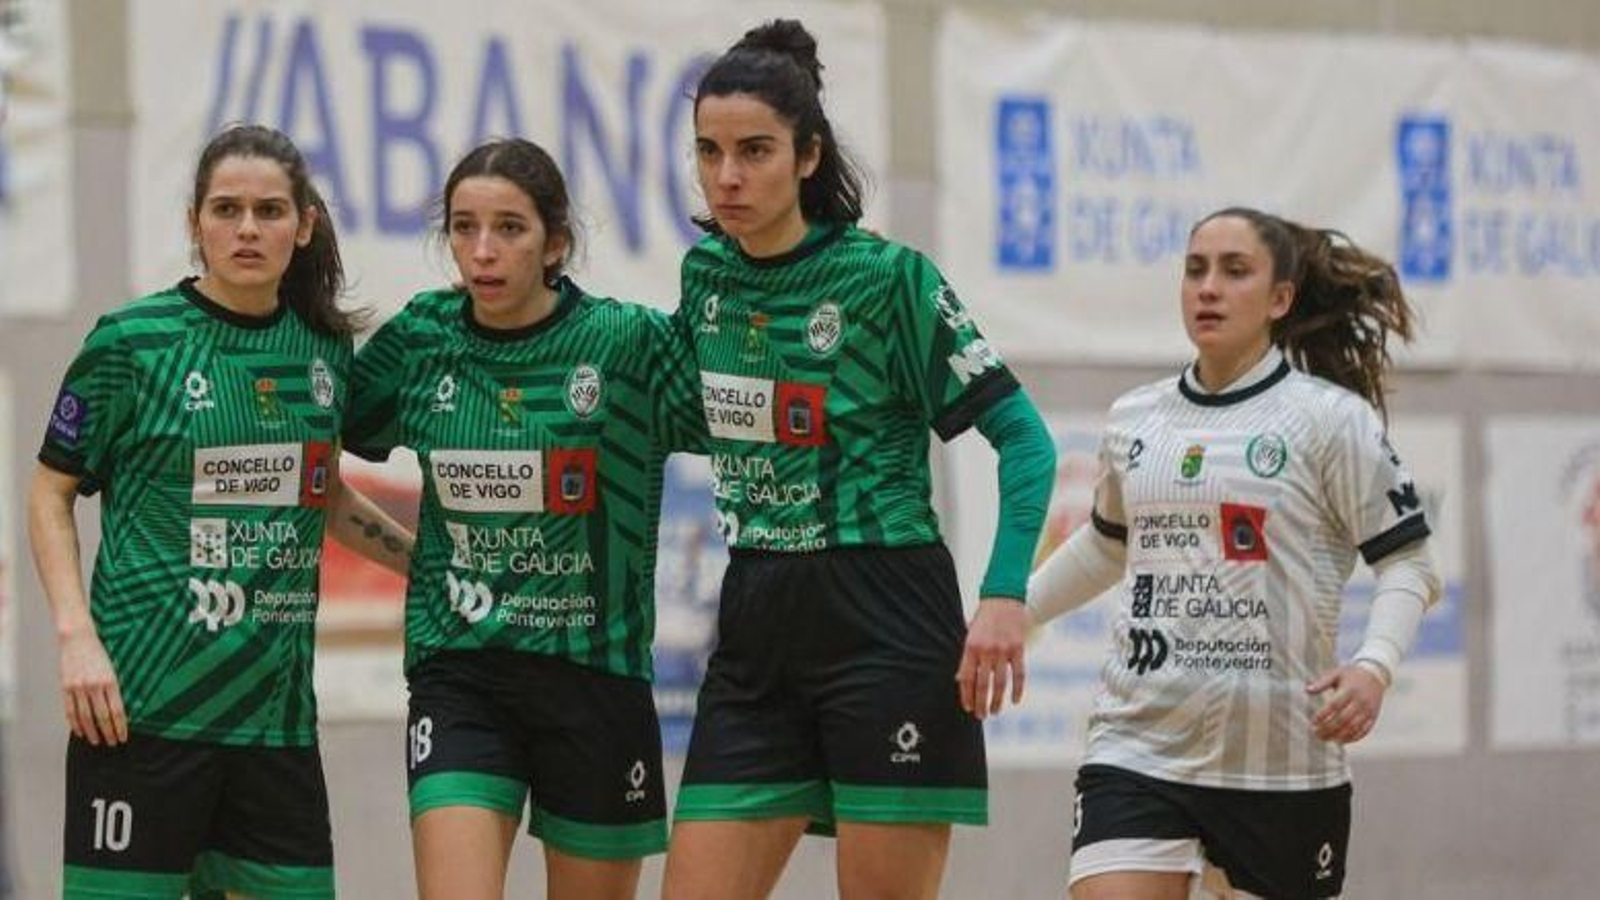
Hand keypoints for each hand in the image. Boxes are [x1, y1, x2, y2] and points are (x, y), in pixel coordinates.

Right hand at [58, 628, 127, 745]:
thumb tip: (118, 710)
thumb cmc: (99, 653)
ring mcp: (79, 687)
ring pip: (85, 717)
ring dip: (91, 732)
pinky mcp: (66, 687)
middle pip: (102, 716)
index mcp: (111, 681)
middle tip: (112, 743)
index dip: (120, 727)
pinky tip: (80, 731)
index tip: (123, 737)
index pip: (117, 711)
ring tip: (96, 741)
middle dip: (109, 733)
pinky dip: (75, 723)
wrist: (78, 637)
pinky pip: (70, 710)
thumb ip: (114, 688)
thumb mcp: (112, 668)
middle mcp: (95, 685)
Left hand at [956, 598, 1028, 719]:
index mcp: (970, 647)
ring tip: (994, 711)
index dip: (967, 695)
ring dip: (997, 700)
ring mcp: (1003, 650)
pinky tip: (1015, 700)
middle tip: (981, 716)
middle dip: (981, 703)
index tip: (968, 707)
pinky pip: (1019, 674)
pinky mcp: (1018, 649)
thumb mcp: (969, 635)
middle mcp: (986, 650)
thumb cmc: (983, 618)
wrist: (1003, 598)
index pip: (967, 678)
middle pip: (983, 684)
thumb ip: (966, 657)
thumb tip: (961, 680)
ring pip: (1000, 683)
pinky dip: (1018, 689)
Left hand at [1307, 664, 1386, 743]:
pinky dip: (1352, 738)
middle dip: (1328, 729)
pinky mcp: (1373, 717)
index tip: (1312, 722)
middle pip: (1343, 719)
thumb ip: (1322, 683)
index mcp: (1349, 690)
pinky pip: (1364, 731)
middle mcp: (1360, 701)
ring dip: (1339, 736)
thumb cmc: (1351, 675)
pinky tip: (1340, 741)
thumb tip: (1307, 690)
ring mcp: (1368, 710)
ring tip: (1326, 739)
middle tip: (1316, 734)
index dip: (1323, 715)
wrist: (1375, 675)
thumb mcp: (1336, 674)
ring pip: (1353, 727)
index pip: (1334, 705)